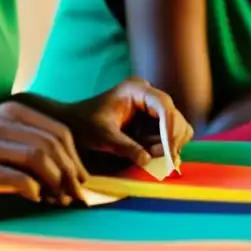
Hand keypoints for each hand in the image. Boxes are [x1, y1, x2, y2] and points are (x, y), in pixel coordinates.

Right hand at [0, 101, 87, 206]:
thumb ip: (27, 143)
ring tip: (59, 199)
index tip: (81, 178)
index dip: (75, 157)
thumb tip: (66, 170)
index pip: (58, 131)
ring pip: (40, 159)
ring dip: (56, 182)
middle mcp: (2, 122)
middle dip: (70, 172)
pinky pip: (20, 179)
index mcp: (11, 111)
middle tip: (76, 194)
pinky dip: (35, 191)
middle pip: (53, 145)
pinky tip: (35, 198)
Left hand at [61, 77, 194, 168]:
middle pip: (175, 116)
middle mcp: (148, 94)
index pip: (164, 106)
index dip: (170, 129)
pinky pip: (169, 134)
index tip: (168, 153)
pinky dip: (164, 146)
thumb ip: (125, 147)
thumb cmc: (84, 124)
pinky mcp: (152, 119)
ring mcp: (151, 106)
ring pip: (176, 126)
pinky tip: (148, 152)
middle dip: (169, 140)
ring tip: (148, 154)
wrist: (74, 123)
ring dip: (167, 144)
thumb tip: (148, 160)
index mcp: (136, 90)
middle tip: (153, 157)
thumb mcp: (103, 136)